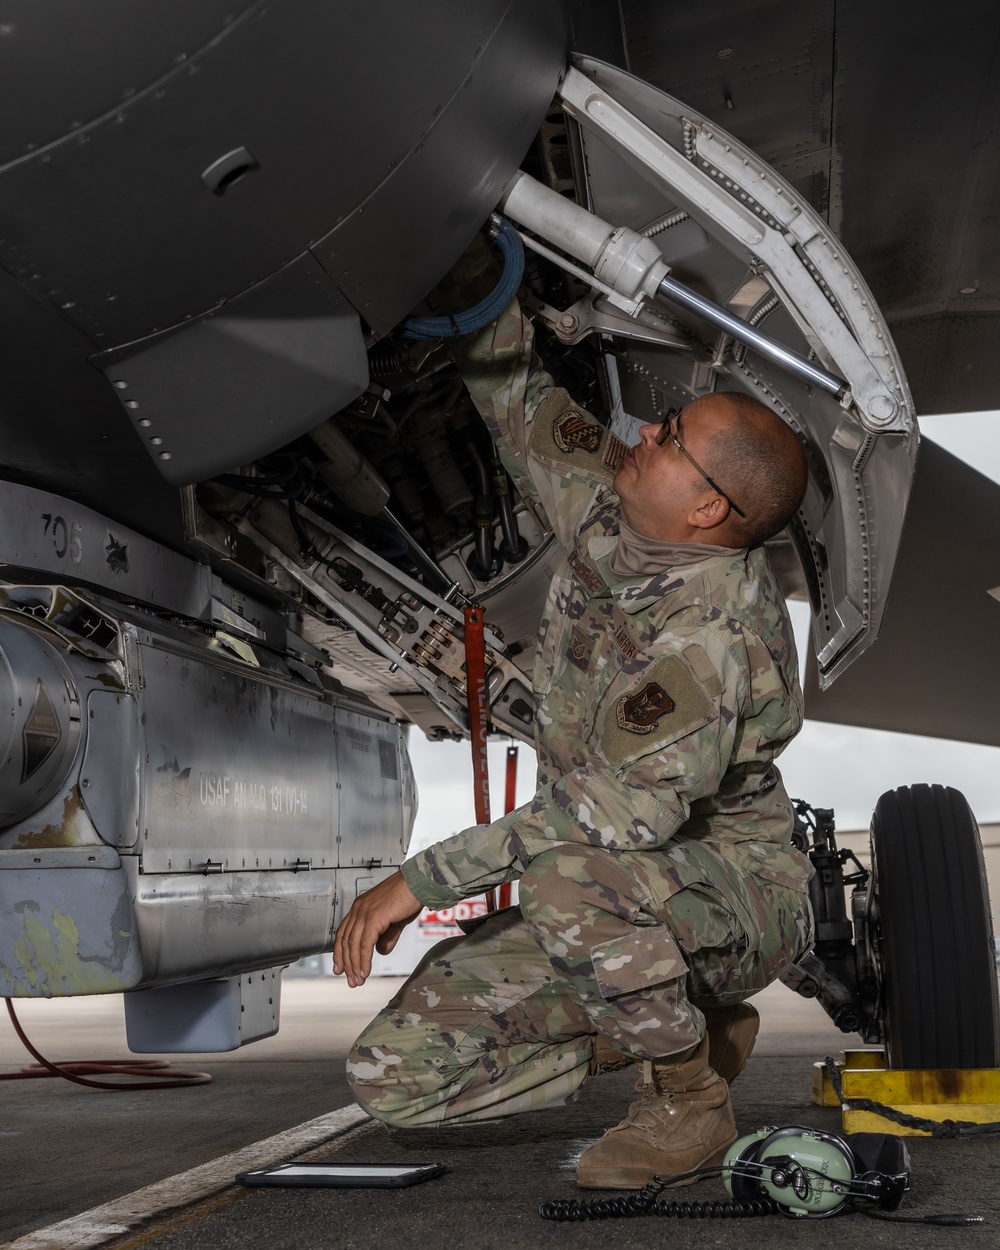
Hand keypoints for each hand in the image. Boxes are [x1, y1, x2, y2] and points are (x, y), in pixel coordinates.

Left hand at [333, 871, 422, 986]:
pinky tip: (365, 971)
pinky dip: (363, 960)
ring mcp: (364, 912)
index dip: (340, 952)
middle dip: (347, 963)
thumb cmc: (409, 896)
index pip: (343, 933)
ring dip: (354, 965)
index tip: (340, 968)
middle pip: (345, 941)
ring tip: (358, 980)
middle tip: (351, 980)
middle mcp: (358, 908)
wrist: (419, 883)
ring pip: (353, 944)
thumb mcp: (394, 920)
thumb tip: (381, 951)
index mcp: (360, 907)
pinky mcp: (374, 917)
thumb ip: (386, 936)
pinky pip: (365, 944)